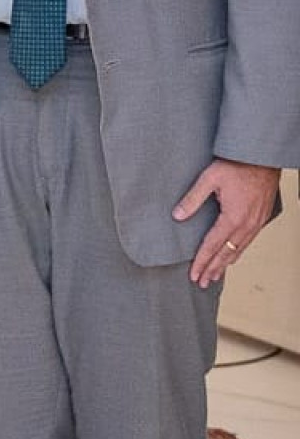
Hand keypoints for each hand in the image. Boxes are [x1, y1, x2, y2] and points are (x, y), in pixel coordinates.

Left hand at [174, 157, 279, 287]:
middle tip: (201, 283)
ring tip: (214, 276)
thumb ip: (192, 199)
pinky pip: (248, 241)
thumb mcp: (208, 179)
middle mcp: (247, 224)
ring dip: (225, 264)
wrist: (261, 156)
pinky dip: (238, 253)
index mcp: (233, 218)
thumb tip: (177, 217)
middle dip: (213, 269)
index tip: (193, 275)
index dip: (201, 262)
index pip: (212, 246)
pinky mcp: (261, 218)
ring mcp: (256, 222)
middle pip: (226, 254)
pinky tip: (232, 257)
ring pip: (239, 250)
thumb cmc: (236, 165)